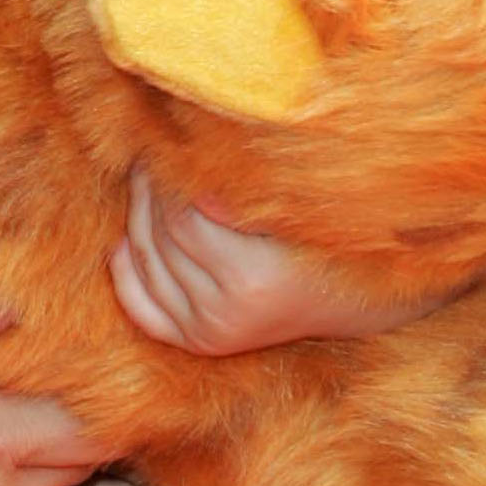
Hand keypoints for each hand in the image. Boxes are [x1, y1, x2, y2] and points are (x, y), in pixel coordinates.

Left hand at [111, 166, 455, 355]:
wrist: (359, 294)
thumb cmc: (331, 230)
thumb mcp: (295, 196)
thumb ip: (240, 177)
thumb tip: (176, 141)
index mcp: (254, 276)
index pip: (182, 215)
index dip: (170, 176)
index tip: (171, 143)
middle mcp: (229, 313)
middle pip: (159, 237)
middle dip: (150, 190)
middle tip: (154, 154)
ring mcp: (214, 332)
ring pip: (147, 263)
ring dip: (139, 218)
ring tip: (149, 182)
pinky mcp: (205, 343)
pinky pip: (143, 310)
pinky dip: (127, 273)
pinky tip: (126, 241)